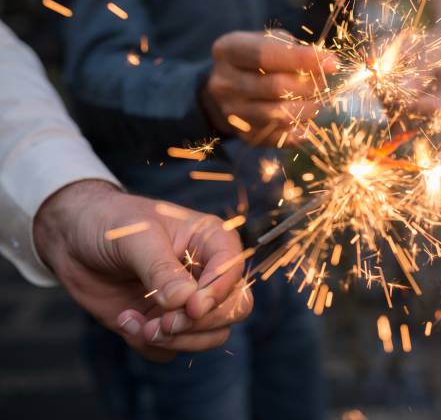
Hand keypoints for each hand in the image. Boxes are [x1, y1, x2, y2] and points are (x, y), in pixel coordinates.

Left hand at [33, 181, 251, 361]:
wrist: (73, 239)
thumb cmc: (110, 223)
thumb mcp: (135, 237)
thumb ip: (160, 269)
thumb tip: (184, 301)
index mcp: (210, 241)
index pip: (234, 270)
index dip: (219, 293)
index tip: (192, 307)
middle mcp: (206, 273)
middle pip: (234, 309)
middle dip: (201, 323)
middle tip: (165, 323)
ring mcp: (187, 302)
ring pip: (211, 336)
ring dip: (178, 341)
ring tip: (142, 327)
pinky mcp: (164, 323)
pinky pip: (173, 351)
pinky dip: (151, 346)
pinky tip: (126, 320)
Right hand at [204, 30, 337, 144]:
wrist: (230, 90)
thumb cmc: (258, 60)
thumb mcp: (269, 41)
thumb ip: (293, 48)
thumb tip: (328, 63)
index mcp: (228, 51)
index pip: (266, 54)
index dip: (302, 58)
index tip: (333, 62)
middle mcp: (223, 83)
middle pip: (276, 86)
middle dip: (309, 85)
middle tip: (323, 83)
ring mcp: (232, 112)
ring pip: (280, 114)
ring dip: (308, 108)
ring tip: (317, 101)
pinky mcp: (245, 135)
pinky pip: (281, 136)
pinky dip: (301, 128)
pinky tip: (307, 119)